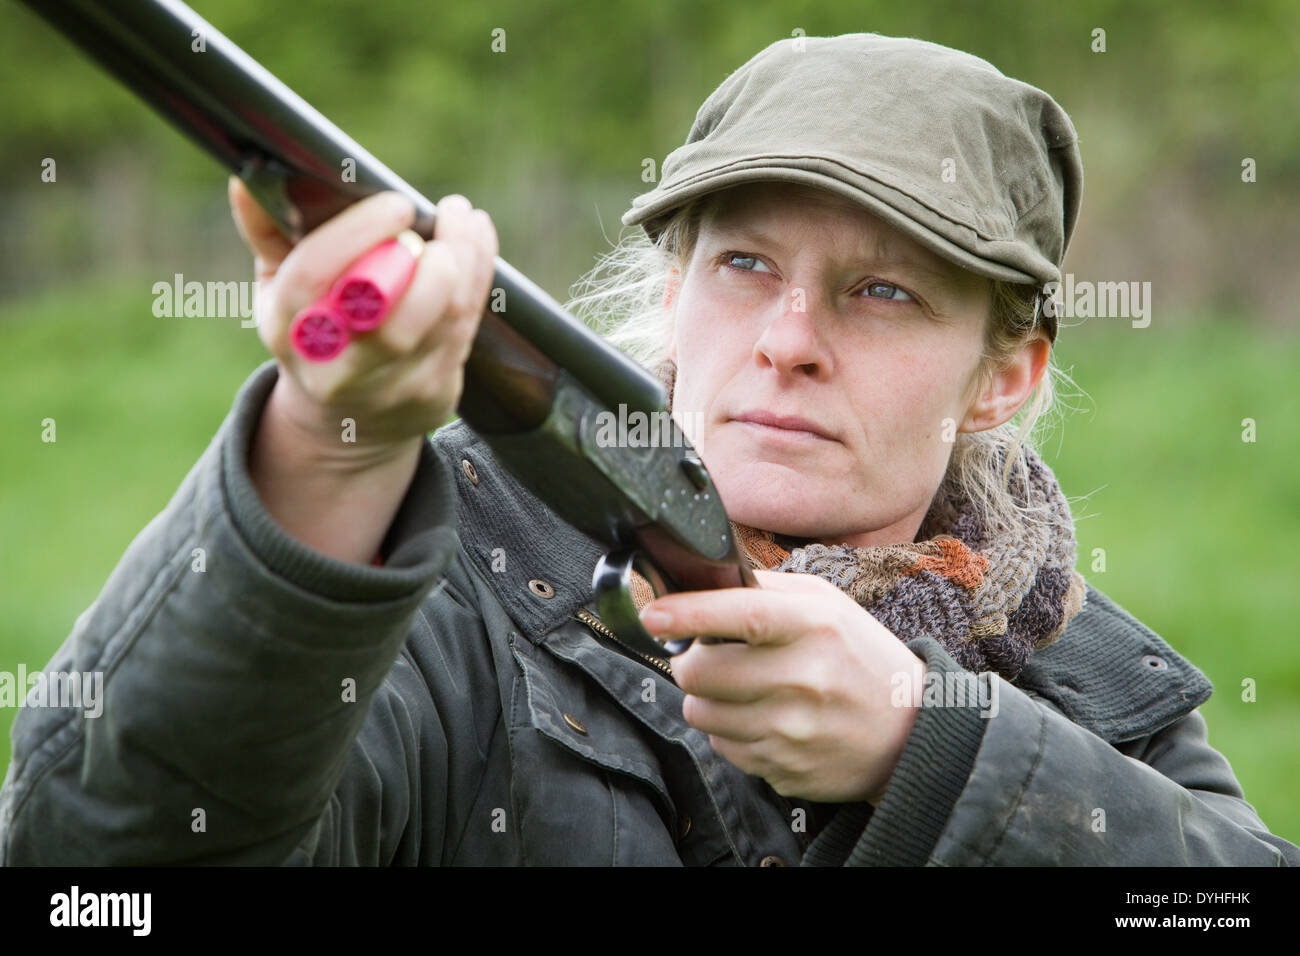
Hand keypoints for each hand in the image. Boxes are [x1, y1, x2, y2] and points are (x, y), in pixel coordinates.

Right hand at [229, 176, 496, 460]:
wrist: (347, 421)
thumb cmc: (316, 329)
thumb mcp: (279, 289)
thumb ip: (268, 234)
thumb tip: (245, 182)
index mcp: (288, 331)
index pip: (311, 279)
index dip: (356, 235)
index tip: (396, 203)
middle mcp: (336, 369)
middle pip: (387, 324)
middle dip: (425, 267)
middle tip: (445, 214)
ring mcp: (390, 388)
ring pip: (441, 324)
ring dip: (466, 262)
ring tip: (464, 218)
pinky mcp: (433, 394)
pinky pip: (466, 330)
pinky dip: (479, 279)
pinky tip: (476, 241)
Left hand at [639, 569, 926, 803]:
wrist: (909, 731)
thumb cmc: (859, 655)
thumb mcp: (826, 605)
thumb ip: (765, 590)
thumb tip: (698, 582)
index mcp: (815, 626)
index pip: (742, 615)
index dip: (688, 614)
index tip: (652, 614)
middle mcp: (804, 678)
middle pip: (700, 673)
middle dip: (690, 662)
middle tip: (708, 656)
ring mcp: (793, 730)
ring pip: (701, 713)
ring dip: (708, 698)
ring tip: (741, 688)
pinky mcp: (784, 769)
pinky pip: (723, 747)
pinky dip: (731, 731)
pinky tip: (763, 719)